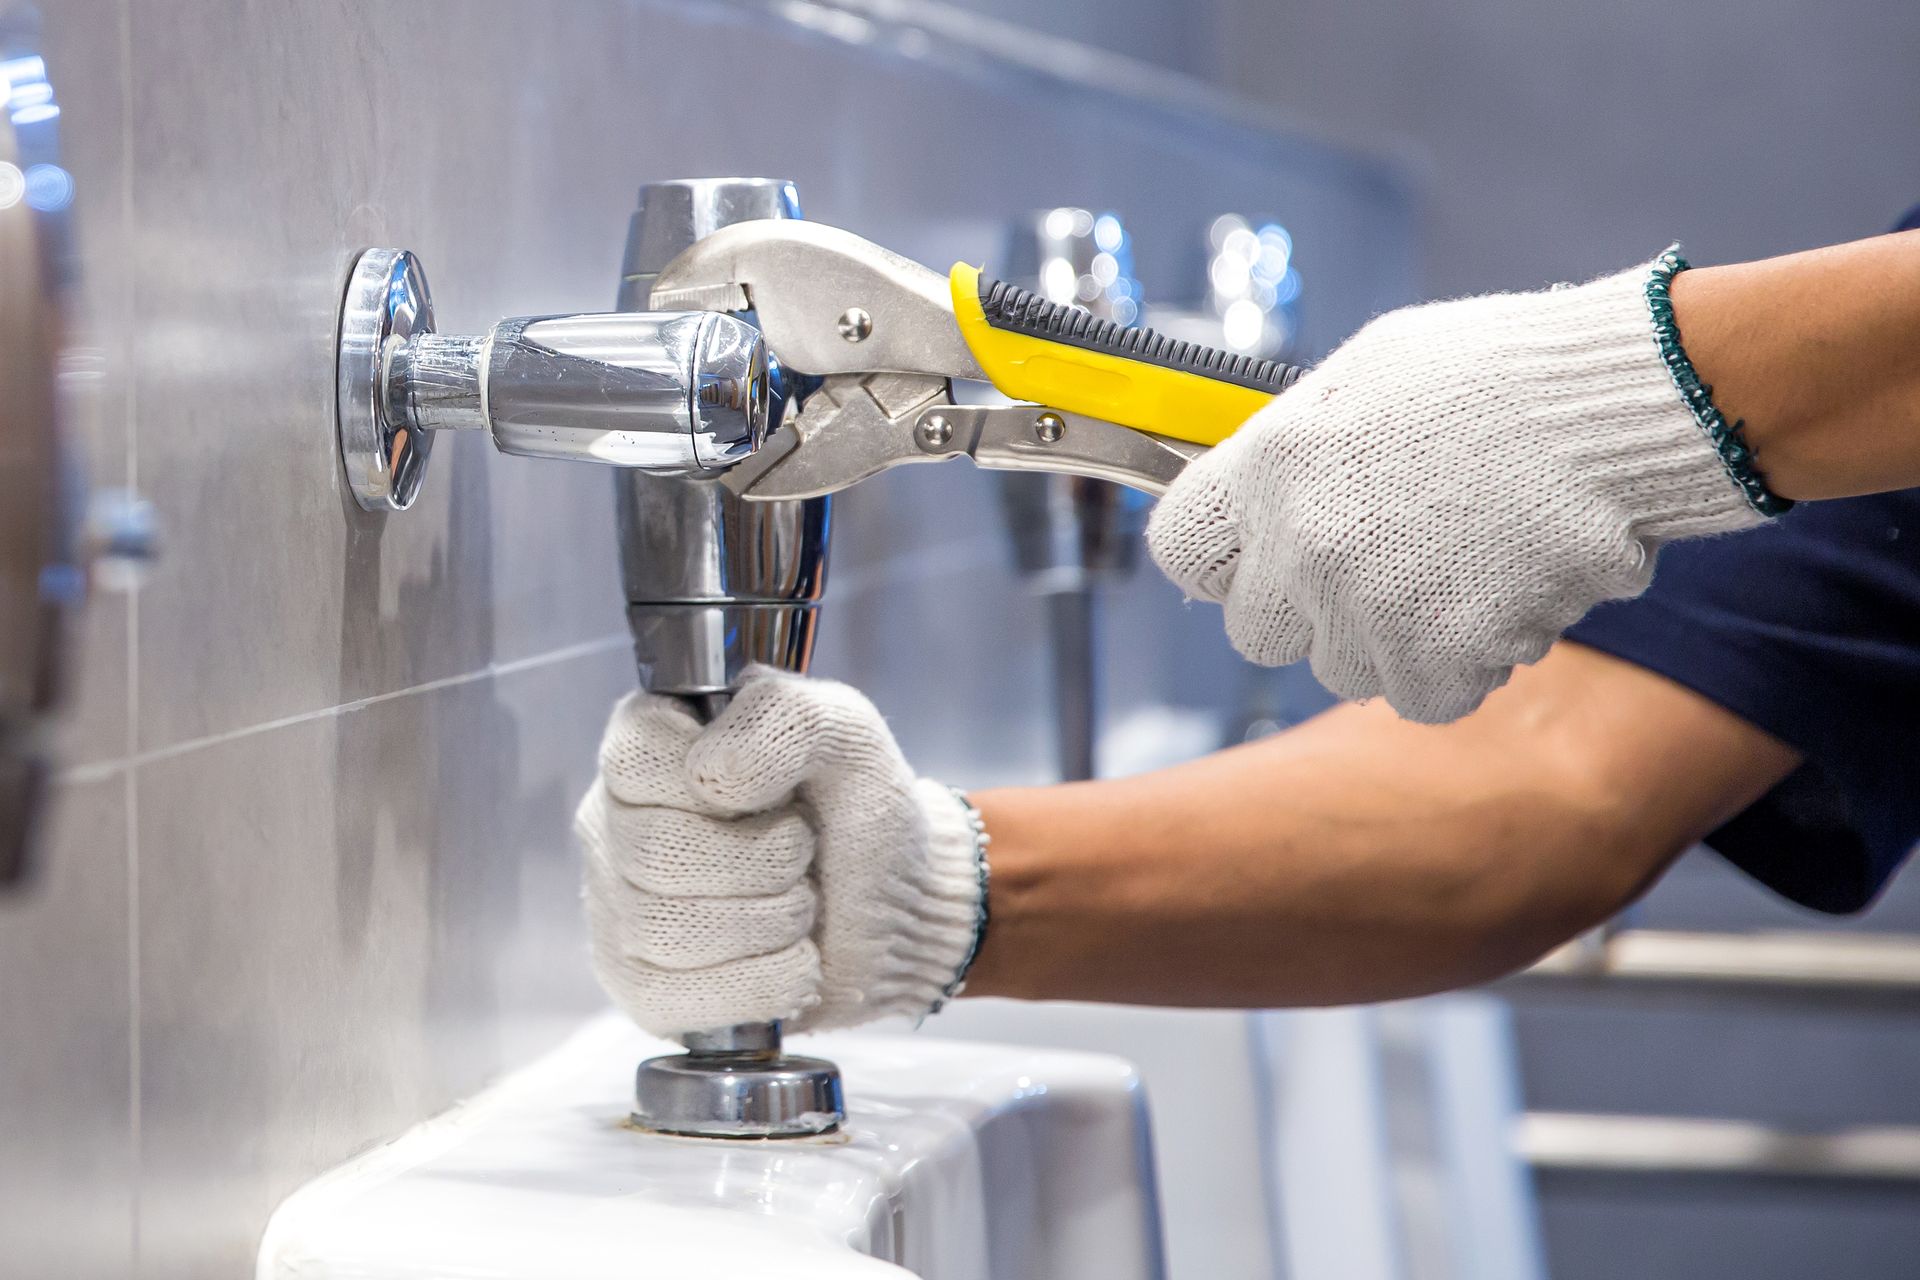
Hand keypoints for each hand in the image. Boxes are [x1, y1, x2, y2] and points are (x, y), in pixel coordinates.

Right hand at [576, 667, 986, 1037]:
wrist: (895, 907)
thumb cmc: (855, 810)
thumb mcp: (843, 733)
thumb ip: (786, 718)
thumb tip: (714, 774)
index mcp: (649, 745)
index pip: (638, 760)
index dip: (720, 785)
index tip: (776, 794)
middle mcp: (615, 823)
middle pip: (655, 853)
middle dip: (764, 861)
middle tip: (802, 856)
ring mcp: (617, 909)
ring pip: (664, 930)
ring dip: (770, 922)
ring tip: (800, 905)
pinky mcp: (638, 986)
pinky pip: (672, 997)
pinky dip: (759, 984)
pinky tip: (790, 962)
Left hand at [1148, 257, 1763, 722]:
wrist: (1618, 407)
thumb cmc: (1501, 373)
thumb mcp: (1368, 375)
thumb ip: (1301, 445)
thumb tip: (1268, 488)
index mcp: (1272, 463)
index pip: (1182, 549)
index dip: (1223, 558)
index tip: (1256, 554)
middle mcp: (1301, 544)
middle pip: (1256, 631)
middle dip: (1306, 610)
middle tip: (1376, 569)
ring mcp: (1366, 608)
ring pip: (1343, 669)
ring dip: (1391, 638)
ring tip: (1460, 568)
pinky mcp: (1437, 658)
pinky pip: (1422, 696)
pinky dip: (1461, 667)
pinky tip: (1498, 601)